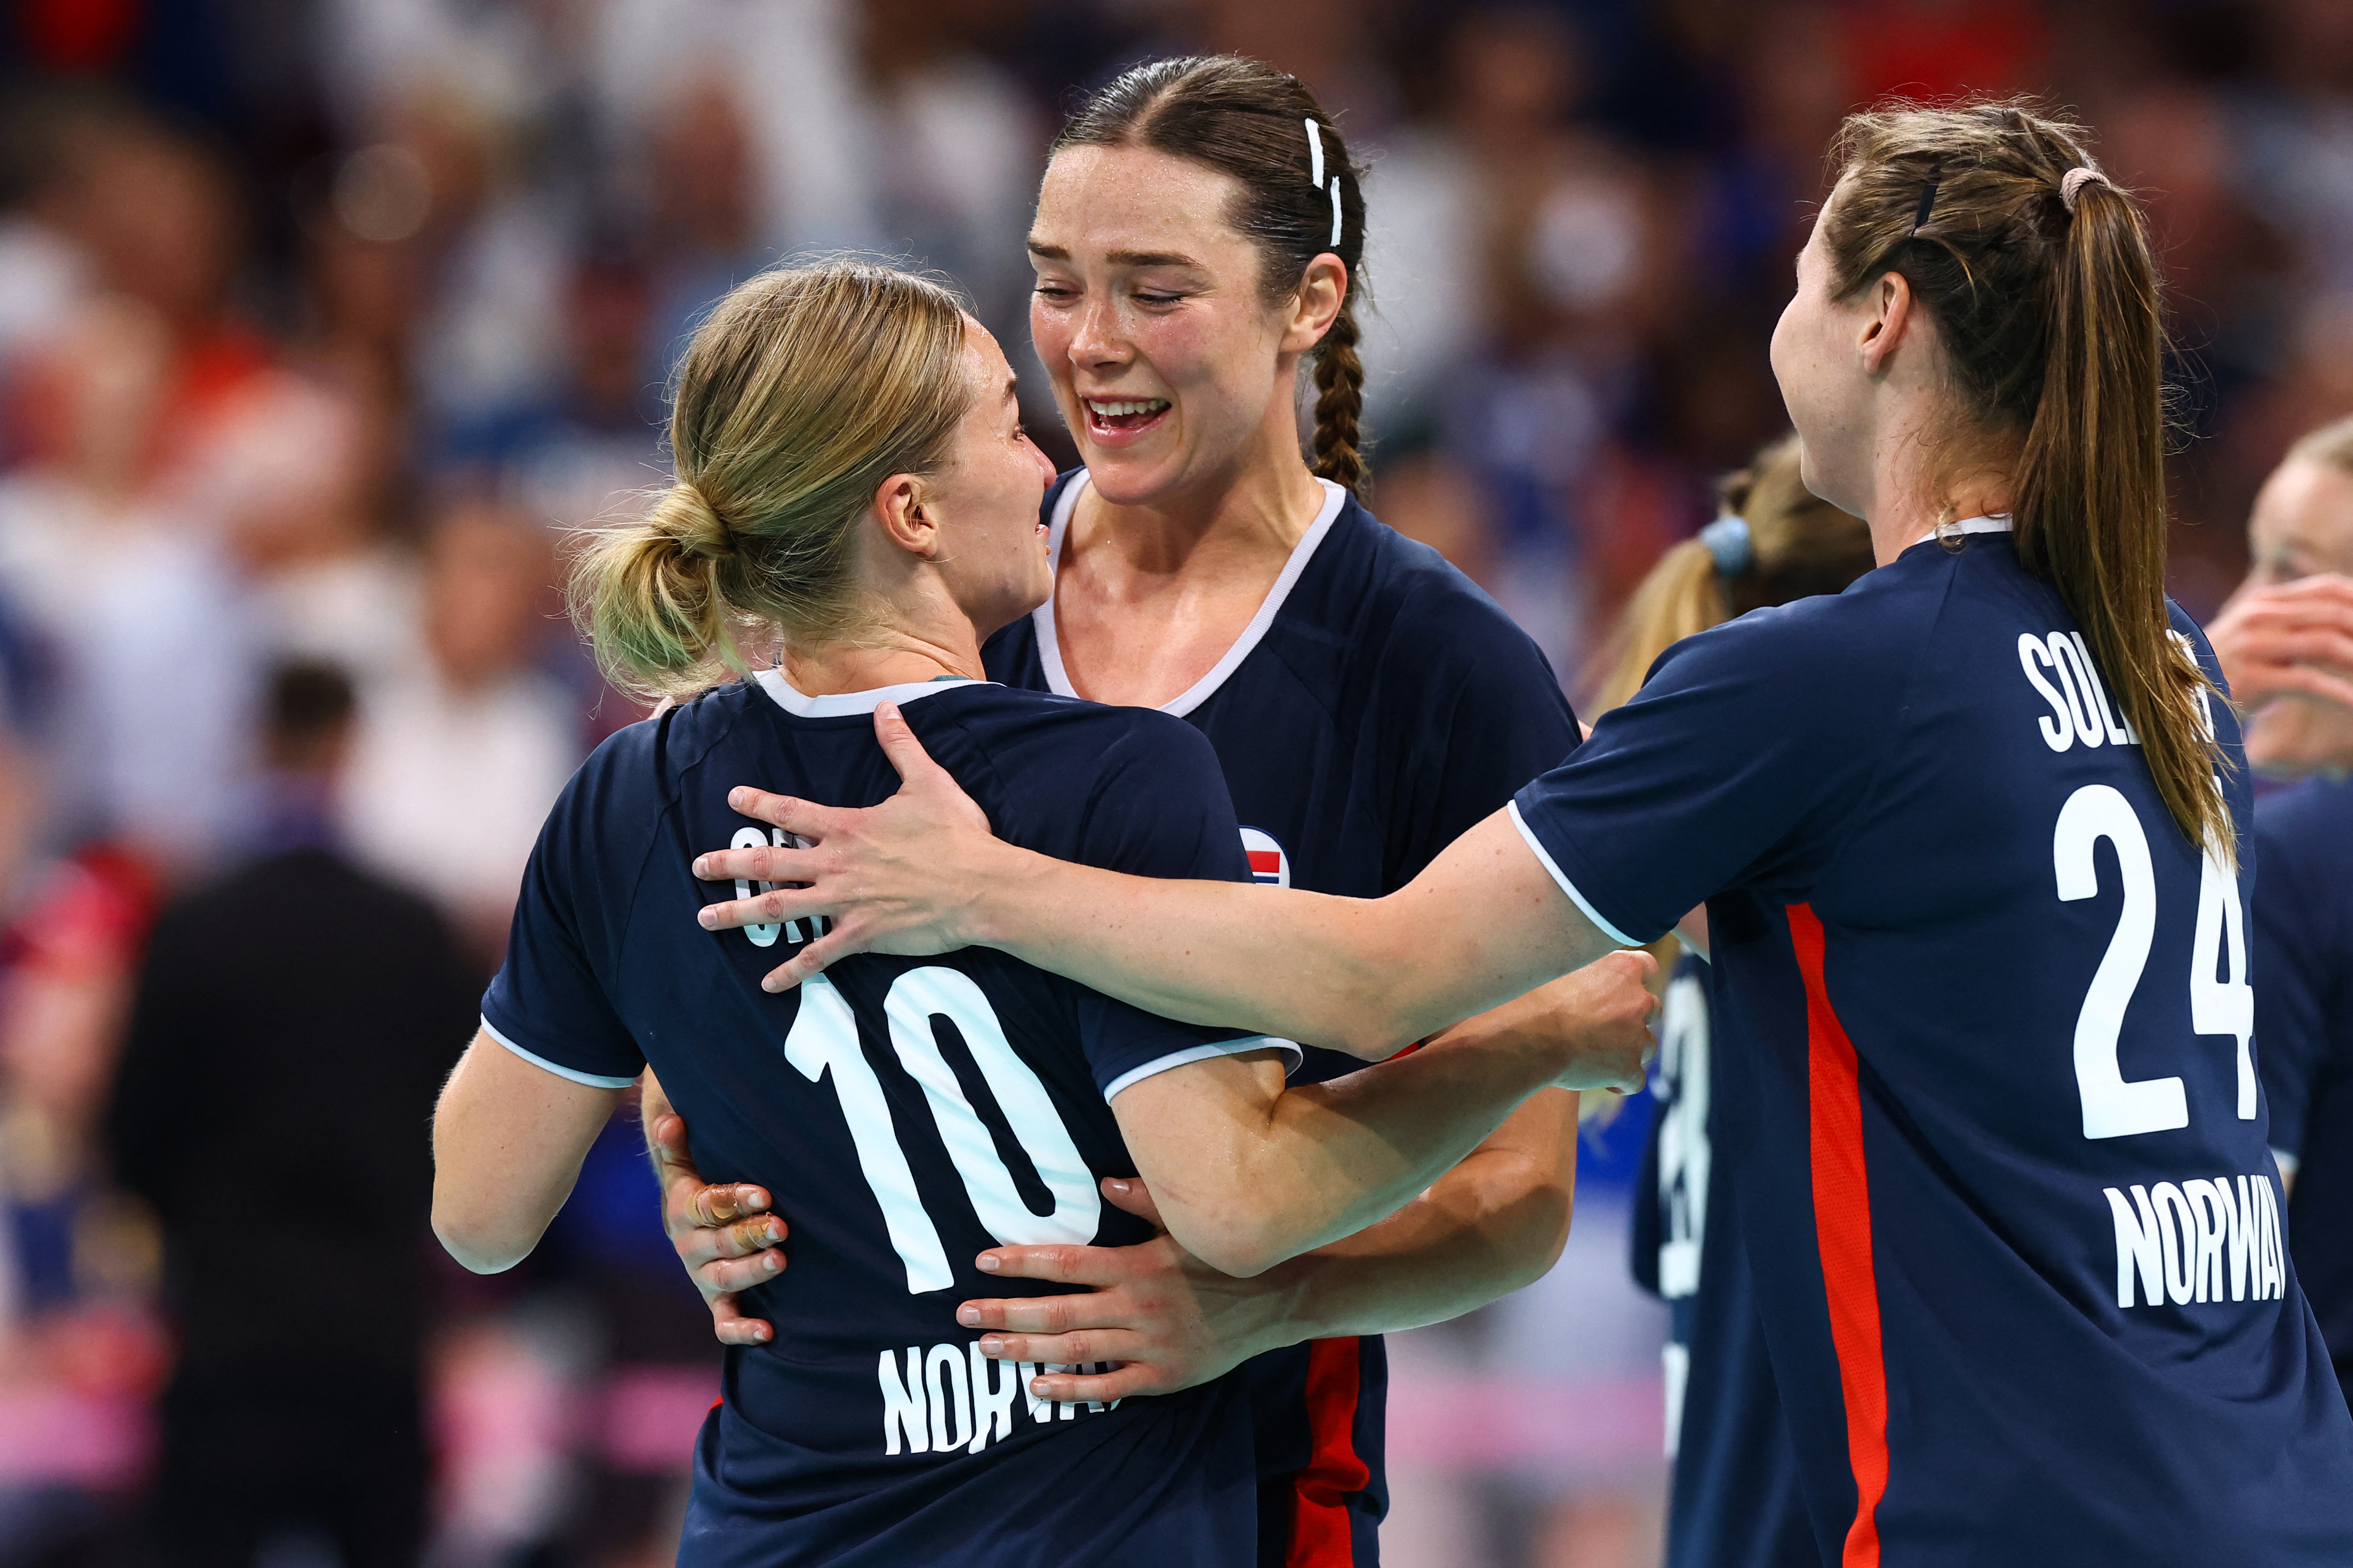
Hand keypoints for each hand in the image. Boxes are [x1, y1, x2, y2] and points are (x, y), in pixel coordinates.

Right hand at [648, 1108, 784, 1345]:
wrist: (689, 1222)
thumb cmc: (697, 1183)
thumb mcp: (684, 1162)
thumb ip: (676, 1143)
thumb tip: (669, 1119)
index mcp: (684, 1210)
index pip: (708, 1205)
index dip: (735, 1200)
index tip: (764, 1194)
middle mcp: (690, 1246)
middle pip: (721, 1243)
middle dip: (751, 1235)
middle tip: (782, 1227)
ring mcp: (703, 1276)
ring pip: (724, 1279)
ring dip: (752, 1272)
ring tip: (780, 1260)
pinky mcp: (717, 1301)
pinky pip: (724, 1322)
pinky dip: (742, 1330)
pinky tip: (767, 1332)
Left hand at [691, 703, 1011, 989]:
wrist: (981, 886)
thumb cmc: (957, 835)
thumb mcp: (929, 781)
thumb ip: (901, 745)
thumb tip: (886, 706)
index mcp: (849, 827)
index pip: (792, 812)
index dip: (759, 803)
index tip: (732, 799)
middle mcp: (837, 864)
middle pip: (770, 862)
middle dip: (729, 864)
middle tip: (698, 866)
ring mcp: (845, 902)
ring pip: (780, 908)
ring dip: (740, 915)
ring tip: (707, 919)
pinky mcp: (861, 934)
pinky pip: (817, 956)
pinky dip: (791, 971)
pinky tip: (767, 983)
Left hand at [953, 1176, 1284, 1404]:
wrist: (1279, 1298)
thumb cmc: (1225, 1254)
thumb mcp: (1188, 1221)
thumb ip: (1145, 1199)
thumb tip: (1102, 1178)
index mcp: (1137, 1263)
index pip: (1066, 1262)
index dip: (1022, 1261)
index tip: (983, 1261)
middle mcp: (1137, 1304)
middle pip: (1058, 1309)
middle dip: (1006, 1310)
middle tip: (963, 1313)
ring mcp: (1149, 1343)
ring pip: (1076, 1348)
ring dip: (1027, 1348)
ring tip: (987, 1346)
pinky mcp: (1164, 1375)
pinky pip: (1110, 1386)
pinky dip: (1073, 1388)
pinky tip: (1038, 1386)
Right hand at [1428, 949, 1658, 1093]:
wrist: (1523, 1038)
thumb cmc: (1528, 998)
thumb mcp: (1554, 963)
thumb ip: (1576, 959)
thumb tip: (1567, 949)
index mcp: (1621, 968)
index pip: (1646, 966)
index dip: (1633, 980)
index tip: (1618, 989)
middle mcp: (1637, 1000)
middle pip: (1650, 1007)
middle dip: (1632, 1017)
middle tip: (1604, 1026)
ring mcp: (1636, 1037)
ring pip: (1647, 1044)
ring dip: (1629, 1049)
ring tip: (1599, 1056)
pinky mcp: (1628, 1068)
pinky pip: (1635, 1080)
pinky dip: (1621, 1082)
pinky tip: (1602, 1083)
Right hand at [2207, 574, 2352, 703]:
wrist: (2180, 693)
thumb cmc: (2227, 666)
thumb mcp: (2255, 633)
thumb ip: (2291, 621)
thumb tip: (2344, 619)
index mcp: (2263, 600)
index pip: (2326, 587)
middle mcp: (2258, 616)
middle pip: (2332, 613)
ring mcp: (2253, 646)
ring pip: (2324, 642)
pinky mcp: (2251, 678)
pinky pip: (2307, 681)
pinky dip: (2338, 693)